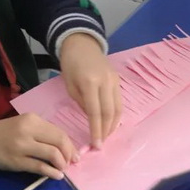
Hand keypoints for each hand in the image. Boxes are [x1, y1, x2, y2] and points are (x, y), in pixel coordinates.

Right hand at [0, 114, 77, 178]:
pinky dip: (52, 173)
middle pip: (59, 142)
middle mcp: (28, 130)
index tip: (74, 154)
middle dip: (69, 155)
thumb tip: (64, 146)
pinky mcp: (17, 162)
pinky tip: (56, 176)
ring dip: (62, 164)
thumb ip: (41, 132)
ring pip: (52, 154)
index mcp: (32, 119)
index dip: (70, 145)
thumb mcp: (22, 125)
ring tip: (62, 169)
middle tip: (70, 163)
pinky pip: (40, 167)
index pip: (59, 132)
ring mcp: (22, 146)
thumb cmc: (2, 133)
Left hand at [59, 33, 121, 148]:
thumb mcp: (70, 86)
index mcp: (90, 83)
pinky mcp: (118, 80)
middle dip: (106, 131)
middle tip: (102, 144)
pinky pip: (119, 101)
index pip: (95, 112)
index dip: (96, 130)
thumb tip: (93, 118)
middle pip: (109, 112)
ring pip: (118, 108)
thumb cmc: (71, 65)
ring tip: (106, 136)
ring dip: (113, 125)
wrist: (81, 44)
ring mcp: (114, 80)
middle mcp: (105, 82)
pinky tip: (111, 123)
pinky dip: (116, 115)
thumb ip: (82, 103)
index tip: (95, 145)